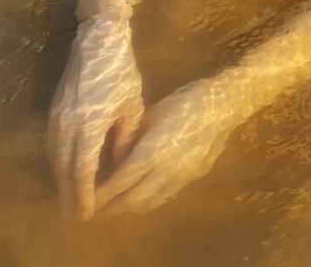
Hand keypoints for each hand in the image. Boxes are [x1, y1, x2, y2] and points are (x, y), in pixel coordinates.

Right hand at [48, 14, 144, 218]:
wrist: (98, 38)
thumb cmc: (121, 70)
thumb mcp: (132, 105)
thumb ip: (126, 138)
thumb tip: (121, 164)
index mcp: (90, 125)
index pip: (83, 170)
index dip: (84, 194)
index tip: (87, 213)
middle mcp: (67, 124)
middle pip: (63, 168)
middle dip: (69, 193)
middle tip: (75, 213)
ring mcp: (56, 116)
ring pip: (54, 157)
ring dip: (60, 178)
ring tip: (69, 196)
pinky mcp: (52, 108)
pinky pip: (51, 143)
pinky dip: (57, 161)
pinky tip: (64, 168)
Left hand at [94, 76, 245, 213]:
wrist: (223, 105)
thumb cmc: (184, 101)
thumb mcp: (153, 113)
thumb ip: (133, 137)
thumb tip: (116, 154)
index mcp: (151, 153)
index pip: (120, 182)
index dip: (102, 192)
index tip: (87, 196)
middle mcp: (164, 172)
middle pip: (132, 200)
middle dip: (112, 206)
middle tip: (96, 207)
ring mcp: (180, 179)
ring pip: (149, 203)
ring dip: (130, 208)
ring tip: (116, 206)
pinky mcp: (192, 179)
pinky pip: (165, 197)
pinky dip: (148, 201)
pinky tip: (142, 196)